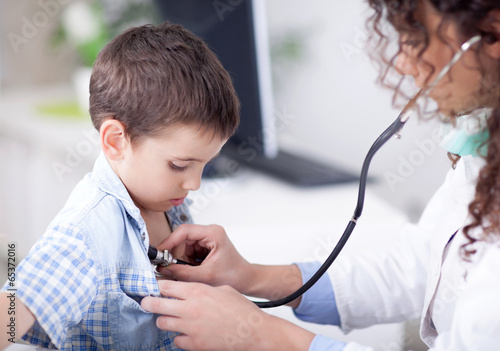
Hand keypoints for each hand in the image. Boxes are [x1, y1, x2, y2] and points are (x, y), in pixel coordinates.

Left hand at [141, 280, 314, 350]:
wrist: (253, 333)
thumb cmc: (242, 311)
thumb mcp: (222, 289)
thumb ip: (202, 289)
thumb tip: (188, 291)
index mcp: (198, 291)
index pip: (166, 286)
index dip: (157, 286)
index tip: (154, 287)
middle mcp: (190, 309)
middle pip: (156, 304)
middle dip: (149, 302)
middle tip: (146, 302)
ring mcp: (190, 328)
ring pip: (162, 323)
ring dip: (165, 319)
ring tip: (171, 318)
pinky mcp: (194, 344)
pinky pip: (176, 340)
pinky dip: (180, 336)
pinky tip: (188, 332)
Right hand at [156, 224, 253, 292]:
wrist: (245, 279)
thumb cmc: (233, 275)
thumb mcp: (206, 276)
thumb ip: (183, 272)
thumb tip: (164, 269)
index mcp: (213, 233)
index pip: (185, 231)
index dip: (169, 241)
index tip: (159, 252)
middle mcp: (209, 232)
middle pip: (182, 238)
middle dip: (176, 254)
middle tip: (171, 268)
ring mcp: (207, 238)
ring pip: (183, 246)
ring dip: (182, 260)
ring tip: (191, 272)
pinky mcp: (204, 246)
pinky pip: (187, 251)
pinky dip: (186, 262)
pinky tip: (194, 270)